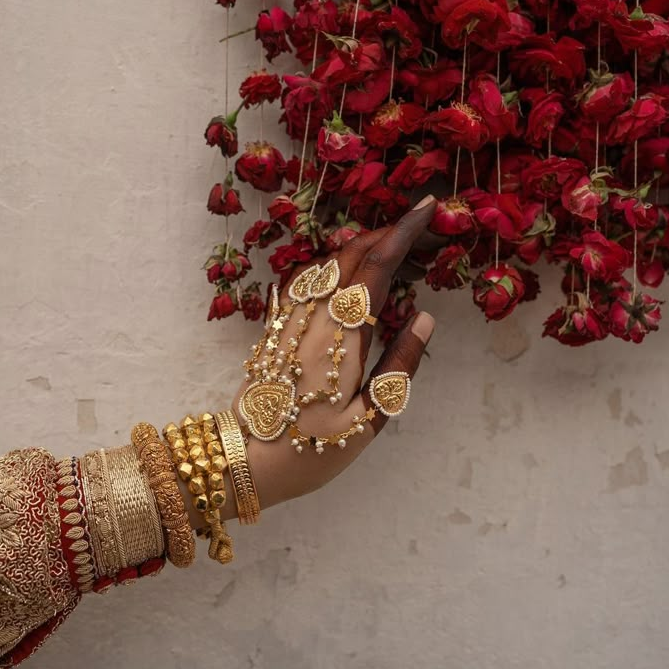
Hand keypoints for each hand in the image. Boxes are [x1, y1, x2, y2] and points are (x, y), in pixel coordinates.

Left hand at [227, 196, 437, 515]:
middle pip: (349, 255)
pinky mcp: (276, 328)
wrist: (242, 460)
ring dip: (358, 244)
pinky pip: (305, 280)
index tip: (426, 208)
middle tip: (415, 224)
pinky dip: (331, 262)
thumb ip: (398, 367)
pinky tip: (342, 266)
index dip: (402, 233)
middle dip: (384, 231)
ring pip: (325, 263)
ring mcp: (290, 320)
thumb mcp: (366, 422)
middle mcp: (313, 318)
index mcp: (340, 339)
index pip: (374, 268)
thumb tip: (424, 317)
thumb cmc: (309, 451)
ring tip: (389, 241)